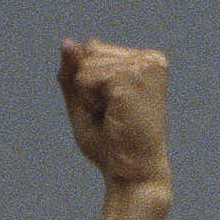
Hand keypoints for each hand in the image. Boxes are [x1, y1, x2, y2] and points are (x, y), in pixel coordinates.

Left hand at [58, 39, 169, 194]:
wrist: (132, 176)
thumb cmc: (111, 147)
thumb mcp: (84, 103)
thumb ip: (73, 73)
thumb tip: (67, 42)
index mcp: (147, 62)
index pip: (95, 49)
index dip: (90, 83)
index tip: (113, 110)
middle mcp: (151, 59)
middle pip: (91, 51)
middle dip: (88, 86)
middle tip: (113, 116)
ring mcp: (144, 67)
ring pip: (87, 64)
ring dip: (89, 96)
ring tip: (114, 118)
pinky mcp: (132, 78)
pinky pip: (86, 78)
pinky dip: (89, 101)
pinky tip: (112, 118)